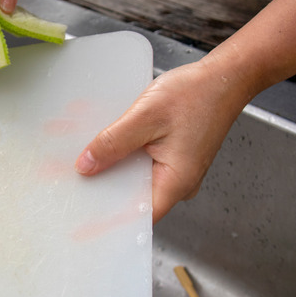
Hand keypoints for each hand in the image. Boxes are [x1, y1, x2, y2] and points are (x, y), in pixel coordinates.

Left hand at [74, 60, 250, 222]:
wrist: (224, 77)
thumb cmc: (196, 94)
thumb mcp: (145, 117)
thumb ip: (113, 143)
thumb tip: (86, 166)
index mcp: (175, 183)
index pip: (135, 217)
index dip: (106, 219)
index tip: (80, 217)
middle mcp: (178, 183)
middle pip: (131, 197)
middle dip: (102, 186)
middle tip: (72, 178)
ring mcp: (176, 170)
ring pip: (135, 178)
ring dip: (111, 167)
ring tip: (82, 157)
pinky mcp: (172, 156)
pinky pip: (142, 163)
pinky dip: (123, 154)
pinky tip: (104, 143)